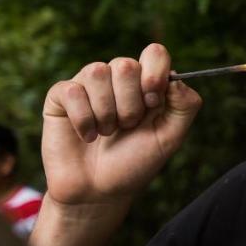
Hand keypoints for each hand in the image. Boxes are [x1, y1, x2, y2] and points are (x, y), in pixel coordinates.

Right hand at [41, 43, 200, 206]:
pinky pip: (72, 91)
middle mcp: (118, 78)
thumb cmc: (135, 163)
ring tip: (107, 133)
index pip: (155, 53)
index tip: (153, 102)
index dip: (154, 75)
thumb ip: (184, 106)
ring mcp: (88, 85)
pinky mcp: (61, 96)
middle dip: (130, 104)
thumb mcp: (170, 138)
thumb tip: (176, 79)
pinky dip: (84, 119)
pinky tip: (87, 136)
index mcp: (147, 83)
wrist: (99, 192)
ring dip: (106, 112)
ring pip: (97, 73)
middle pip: (126, 65)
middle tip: (127, 127)